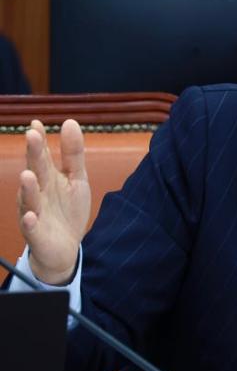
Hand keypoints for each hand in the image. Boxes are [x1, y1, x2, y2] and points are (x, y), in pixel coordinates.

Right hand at [17, 119, 90, 284]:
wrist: (65, 248)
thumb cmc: (68, 210)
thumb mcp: (76, 179)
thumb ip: (73, 154)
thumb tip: (70, 122)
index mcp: (48, 177)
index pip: (42, 155)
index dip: (40, 140)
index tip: (37, 123)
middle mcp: (37, 192)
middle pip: (36, 171)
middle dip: (33, 155)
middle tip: (31, 136)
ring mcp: (35, 212)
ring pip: (29, 199)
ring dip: (28, 188)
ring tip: (27, 175)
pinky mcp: (36, 233)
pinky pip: (31, 227)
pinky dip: (30, 222)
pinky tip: (31, 216)